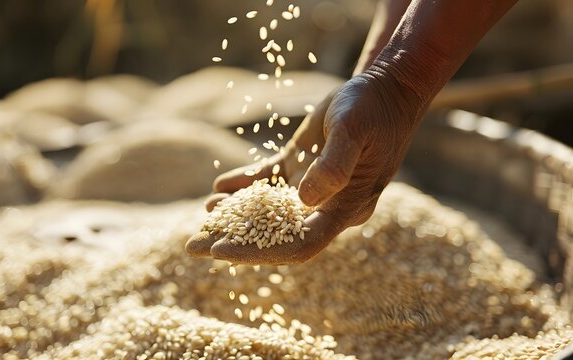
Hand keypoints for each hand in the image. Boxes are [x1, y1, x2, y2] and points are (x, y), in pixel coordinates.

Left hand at [186, 69, 422, 264]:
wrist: (383, 91)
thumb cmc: (371, 110)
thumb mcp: (354, 133)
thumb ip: (334, 165)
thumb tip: (304, 200)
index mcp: (345, 208)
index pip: (299, 245)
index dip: (259, 252)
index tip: (221, 250)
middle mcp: (327, 206)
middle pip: (276, 235)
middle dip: (234, 241)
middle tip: (193, 245)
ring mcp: (312, 188)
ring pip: (268, 211)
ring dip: (235, 214)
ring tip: (203, 212)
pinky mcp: (301, 168)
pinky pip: (268, 182)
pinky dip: (243, 185)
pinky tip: (218, 187)